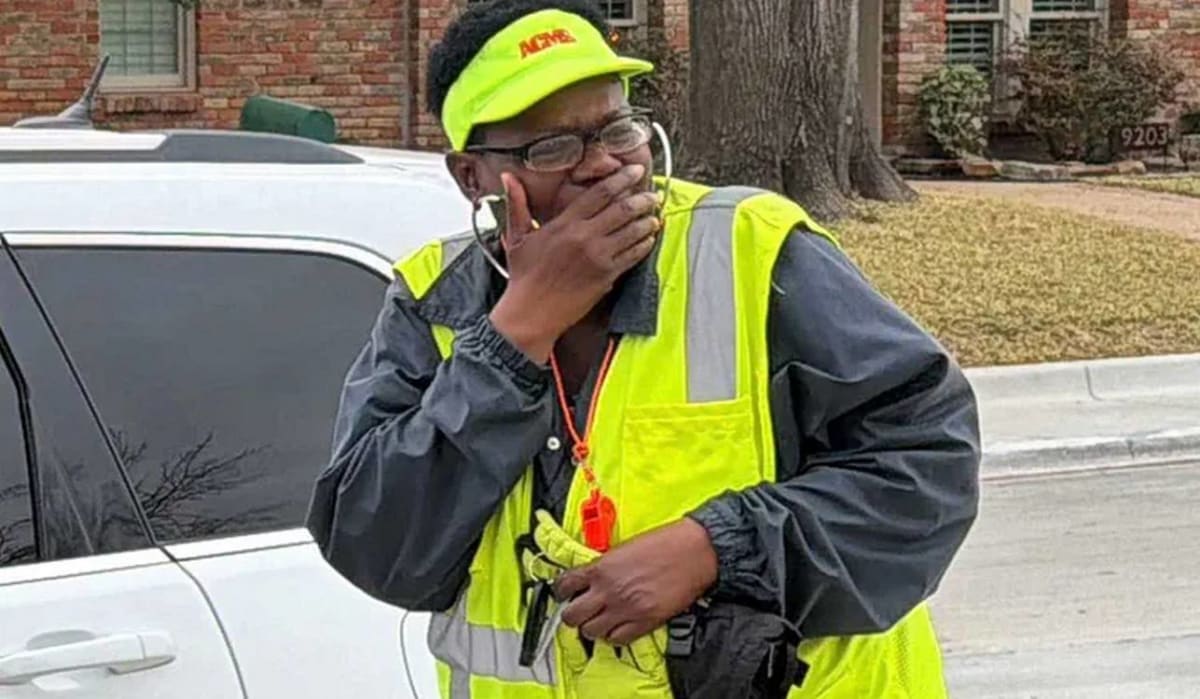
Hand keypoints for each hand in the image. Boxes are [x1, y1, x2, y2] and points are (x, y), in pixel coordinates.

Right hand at [489, 164, 659, 362]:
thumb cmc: (523, 276)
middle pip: (622, 209)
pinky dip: (644, 244)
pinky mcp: (606, 276)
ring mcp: (598, 257)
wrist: (530, 314)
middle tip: (652, 194)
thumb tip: (508, 177)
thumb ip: (517, 204)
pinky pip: (632, 255)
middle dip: (642, 198)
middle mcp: (584, 237)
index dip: (621, 179)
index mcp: (564, 224)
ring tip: (655, 214)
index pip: (600, 193)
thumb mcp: (518, 236)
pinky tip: (650, 238)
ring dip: (648, 220)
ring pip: (632, 231)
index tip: (634, 171)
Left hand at [554, 518, 718, 645]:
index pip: (564, 585)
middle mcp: (608, 591)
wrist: (693, 552)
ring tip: (600, 620)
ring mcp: (625, 609)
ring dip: (592, 627)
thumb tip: (592, 578)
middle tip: (579, 610)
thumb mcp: (624, 548)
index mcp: (601, 568)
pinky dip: (613, 636)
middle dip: (572, 614)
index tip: (564, 593)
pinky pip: (616, 640)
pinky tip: (617, 627)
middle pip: (571, 616)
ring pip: (590, 632)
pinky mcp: (643, 622)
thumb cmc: (664, 544)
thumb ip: (605, 566)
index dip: (561, 591)